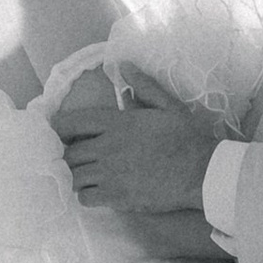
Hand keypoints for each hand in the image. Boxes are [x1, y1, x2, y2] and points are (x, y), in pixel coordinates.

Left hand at [56, 86, 224, 215]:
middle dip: (69, 156)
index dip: (59, 129)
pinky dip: (86, 195)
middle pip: (69, 153)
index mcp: (117, 122)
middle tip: (75, 159)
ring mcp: (111, 174)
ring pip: (74, 176)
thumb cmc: (186, 138)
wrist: (202, 172)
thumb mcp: (167, 106)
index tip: (60, 134)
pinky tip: (96, 192)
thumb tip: (123, 65)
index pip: (71, 123)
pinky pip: (85, 197)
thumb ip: (143, 86)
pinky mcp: (117, 197)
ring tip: (86, 176)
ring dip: (77, 176)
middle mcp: (108, 147)